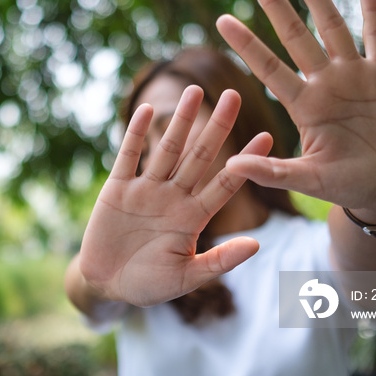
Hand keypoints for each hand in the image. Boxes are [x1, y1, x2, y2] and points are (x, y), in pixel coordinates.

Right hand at [78, 86, 268, 306]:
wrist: (107, 284)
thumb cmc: (149, 284)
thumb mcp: (186, 277)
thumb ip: (218, 261)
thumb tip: (257, 246)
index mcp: (193, 217)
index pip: (225, 183)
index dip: (246, 161)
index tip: (268, 137)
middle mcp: (173, 197)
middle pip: (199, 156)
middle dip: (216, 127)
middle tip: (233, 95)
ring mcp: (146, 190)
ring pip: (168, 149)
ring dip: (181, 121)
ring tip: (194, 91)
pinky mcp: (118, 189)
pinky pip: (129, 156)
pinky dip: (137, 134)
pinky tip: (147, 110)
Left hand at [216, 0, 375, 219]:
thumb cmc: (343, 186)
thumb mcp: (307, 179)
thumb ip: (272, 172)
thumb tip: (230, 167)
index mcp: (303, 106)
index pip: (269, 68)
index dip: (248, 44)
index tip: (222, 20)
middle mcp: (324, 85)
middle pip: (296, 37)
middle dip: (277, 7)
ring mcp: (353, 77)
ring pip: (332, 28)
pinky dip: (372, 11)